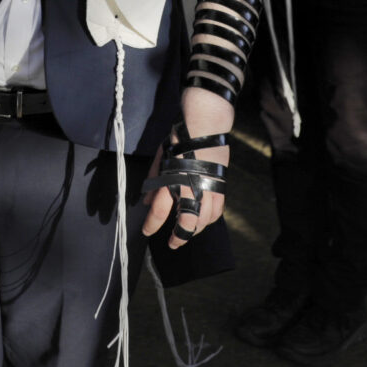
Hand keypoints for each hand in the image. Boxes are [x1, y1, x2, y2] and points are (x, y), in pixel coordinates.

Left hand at [141, 87, 233, 246]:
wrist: (205, 123)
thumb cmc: (179, 138)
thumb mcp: (160, 158)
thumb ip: (153, 181)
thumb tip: (146, 201)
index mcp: (171, 180)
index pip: (159, 211)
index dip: (152, 225)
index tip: (147, 232)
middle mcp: (190, 188)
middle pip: (187, 223)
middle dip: (179, 237)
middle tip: (173, 243)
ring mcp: (208, 188)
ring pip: (205, 221)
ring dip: (195, 231)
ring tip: (187, 233)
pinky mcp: (220, 185)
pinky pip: (218, 210)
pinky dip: (210, 219)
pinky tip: (204, 220)